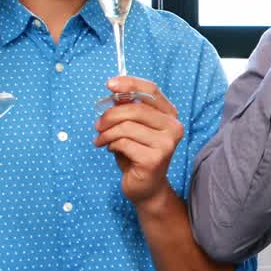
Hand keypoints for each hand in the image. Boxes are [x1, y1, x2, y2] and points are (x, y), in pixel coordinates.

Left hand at [93, 76, 182, 203]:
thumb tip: (116, 93)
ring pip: (126, 126)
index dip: (130, 83)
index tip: (109, 84)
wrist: (147, 187)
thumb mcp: (133, 127)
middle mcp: (173, 127)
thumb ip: (128, 109)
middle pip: (135, 109)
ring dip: (106, 133)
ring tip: (101, 140)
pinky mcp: (155, 159)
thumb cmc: (137, 153)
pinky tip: (111, 149)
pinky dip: (111, 145)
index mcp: (170, 115)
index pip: (151, 91)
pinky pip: (123, 143)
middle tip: (97, 125)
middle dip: (110, 116)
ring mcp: (166, 144)